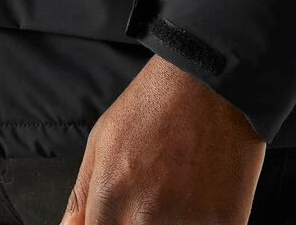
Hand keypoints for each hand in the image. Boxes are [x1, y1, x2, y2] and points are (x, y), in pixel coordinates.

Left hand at [61, 53, 265, 224]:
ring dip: (170, 221)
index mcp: (110, 199)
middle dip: (136, 221)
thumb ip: (82, 195)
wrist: (212, 85)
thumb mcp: (102, 138)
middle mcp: (144, 219)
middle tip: (151, 194)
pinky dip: (199, 222)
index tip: (116, 215)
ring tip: (176, 189)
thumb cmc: (156, 104)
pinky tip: (199, 195)